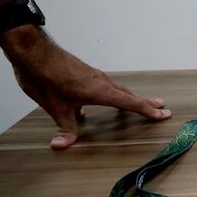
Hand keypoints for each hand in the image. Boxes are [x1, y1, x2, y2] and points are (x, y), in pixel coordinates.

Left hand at [0, 26, 171, 149]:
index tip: (164, 114)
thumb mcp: (55, 108)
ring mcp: (93, 76)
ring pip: (118, 88)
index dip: (148, 111)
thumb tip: (61, 145)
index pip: (131, 104)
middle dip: (145, 103)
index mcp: (100, 92)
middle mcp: (101, 82)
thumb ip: (64, 127)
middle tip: (161, 107)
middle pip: (129, 95)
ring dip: (130, 97)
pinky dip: (112, 92)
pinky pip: (104, 84)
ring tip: (139, 102)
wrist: (33, 51)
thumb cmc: (46, 77)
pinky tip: (101, 98)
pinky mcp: (85, 72)